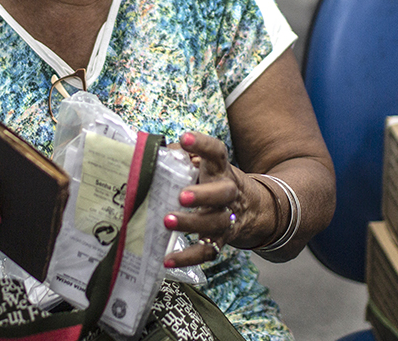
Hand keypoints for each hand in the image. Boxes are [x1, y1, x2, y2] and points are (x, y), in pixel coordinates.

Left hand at [162, 132, 243, 267]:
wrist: (249, 208)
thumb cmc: (212, 181)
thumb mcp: (202, 165)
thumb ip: (178, 158)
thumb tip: (148, 152)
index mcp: (220, 170)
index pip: (216, 152)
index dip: (202, 145)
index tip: (185, 138)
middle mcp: (227, 193)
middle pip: (222, 193)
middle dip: (203, 195)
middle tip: (182, 196)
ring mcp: (225, 218)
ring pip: (214, 223)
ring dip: (191, 224)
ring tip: (167, 222)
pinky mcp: (219, 240)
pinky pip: (206, 252)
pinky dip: (187, 258)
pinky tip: (168, 260)